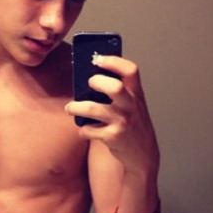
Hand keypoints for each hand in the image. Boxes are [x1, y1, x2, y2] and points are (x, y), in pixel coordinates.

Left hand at [66, 55, 158, 172]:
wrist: (142, 154)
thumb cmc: (132, 124)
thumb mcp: (132, 104)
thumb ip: (119, 91)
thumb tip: (88, 77)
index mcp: (136, 94)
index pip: (131, 70)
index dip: (114, 61)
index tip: (98, 59)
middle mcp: (131, 106)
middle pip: (114, 87)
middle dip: (96, 82)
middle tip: (88, 84)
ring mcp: (123, 122)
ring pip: (94, 109)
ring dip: (77, 107)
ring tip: (71, 108)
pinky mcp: (113, 137)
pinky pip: (89, 130)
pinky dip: (83, 130)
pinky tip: (87, 130)